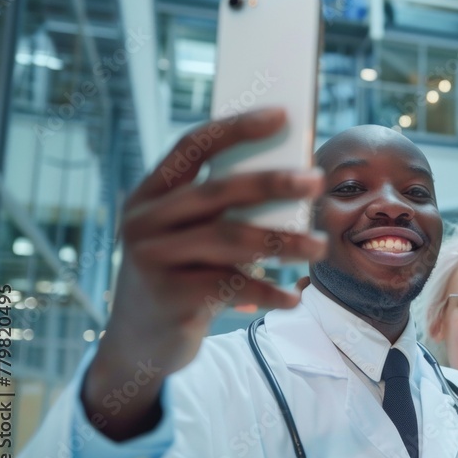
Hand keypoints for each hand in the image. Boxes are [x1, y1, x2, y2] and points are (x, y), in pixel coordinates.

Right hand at [84, 108, 326, 438]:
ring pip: (231, 240)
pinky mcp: (170, 297)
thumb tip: (293, 179)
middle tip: (317, 180)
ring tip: (320, 247)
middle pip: (217, 190)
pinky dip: (269, 292)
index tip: (281, 114)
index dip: (236, 127)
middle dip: (273, 183)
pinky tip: (293, 298)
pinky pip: (232, 286)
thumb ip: (220, 211)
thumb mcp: (187, 237)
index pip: (191, 145)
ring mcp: (152, 259)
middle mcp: (144, 221)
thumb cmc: (180, 276)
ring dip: (284, 242)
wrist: (137, 343)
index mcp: (150, 194)